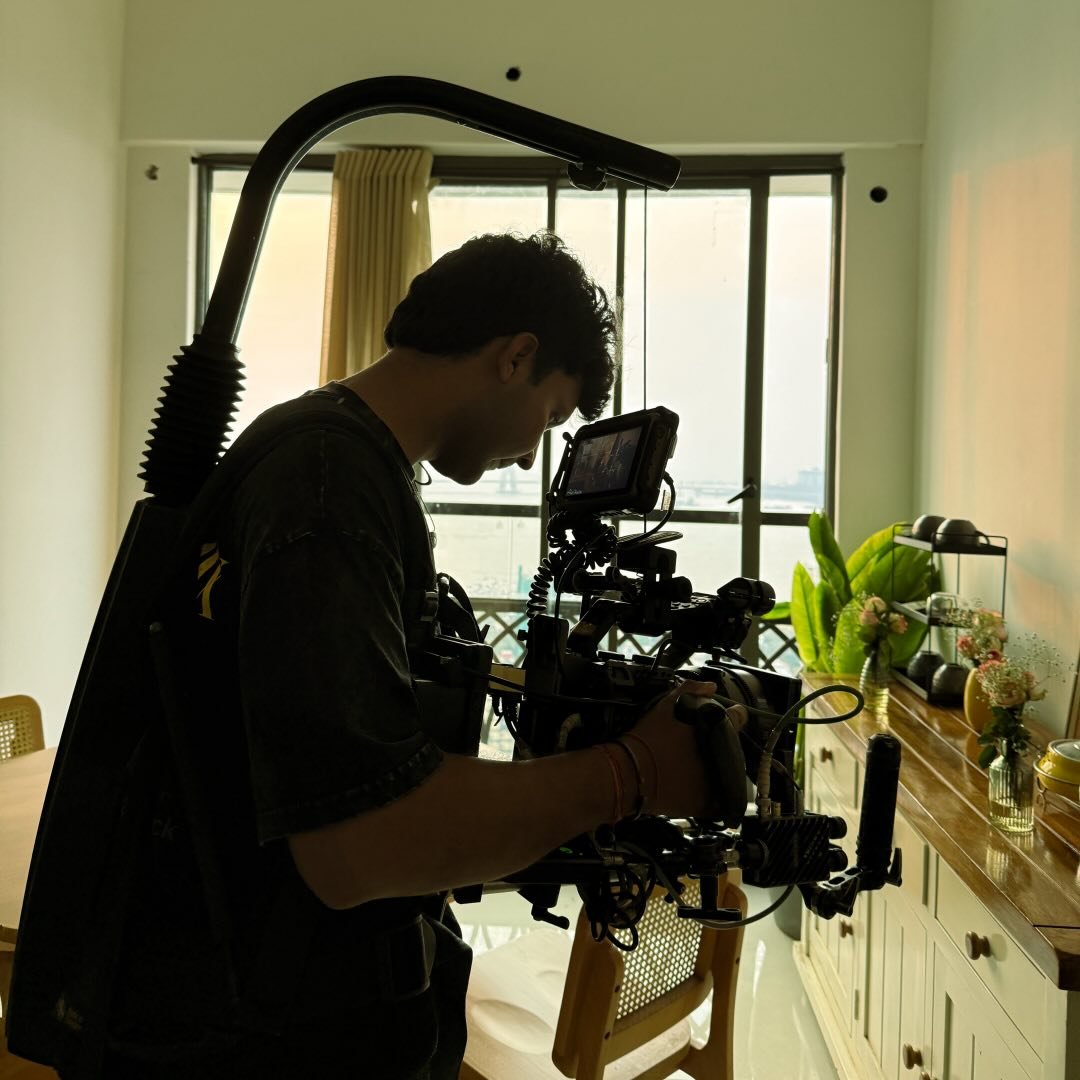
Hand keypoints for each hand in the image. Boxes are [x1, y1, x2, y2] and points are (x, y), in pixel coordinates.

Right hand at [619, 679, 744, 817]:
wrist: (631, 772)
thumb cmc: (648, 738)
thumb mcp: (667, 705)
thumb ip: (692, 689)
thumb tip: (710, 687)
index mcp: (716, 728)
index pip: (739, 718)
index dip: (732, 717)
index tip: (722, 720)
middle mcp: (722, 756)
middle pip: (731, 746)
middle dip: (720, 744)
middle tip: (697, 745)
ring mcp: (716, 781)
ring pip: (724, 771)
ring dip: (715, 767)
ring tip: (690, 765)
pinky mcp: (707, 803)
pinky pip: (715, 796)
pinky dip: (707, 790)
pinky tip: (689, 782)